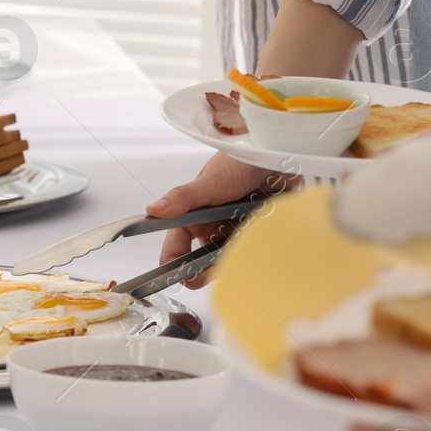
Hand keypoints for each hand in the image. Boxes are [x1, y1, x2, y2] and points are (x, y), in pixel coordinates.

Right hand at [145, 153, 299, 286]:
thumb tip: (153, 210)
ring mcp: (235, 233)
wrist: (278, 156)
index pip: (176, 249)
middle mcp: (212, 228)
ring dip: (233, 262)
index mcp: (193, 219)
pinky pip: (253, 253)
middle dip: (206, 271)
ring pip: (228, 260)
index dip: (175, 264)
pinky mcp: (257, 234)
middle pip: (202, 262)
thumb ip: (183, 197)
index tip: (179, 275)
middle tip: (213, 272)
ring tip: (239, 255)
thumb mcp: (210, 181)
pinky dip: (254, 255)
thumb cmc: (240, 162)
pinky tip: (256, 247)